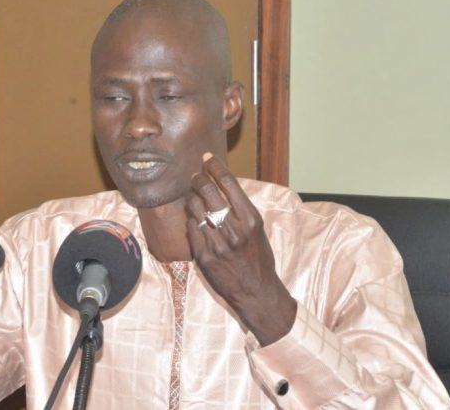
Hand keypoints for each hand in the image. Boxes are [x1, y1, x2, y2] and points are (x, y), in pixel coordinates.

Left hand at [185, 153, 295, 345]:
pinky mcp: (203, 256)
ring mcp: (217, 243)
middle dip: (198, 179)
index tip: (208, 158)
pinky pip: (191, 228)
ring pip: (195, 208)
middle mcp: (233, 229)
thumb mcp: (257, 230)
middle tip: (196, 176)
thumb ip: (241, 209)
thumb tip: (223, 186)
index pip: (229, 183)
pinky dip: (191, 219)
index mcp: (250, 219)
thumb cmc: (258, 258)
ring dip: (192, 198)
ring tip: (194, 197)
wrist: (256, 292)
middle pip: (208, 191)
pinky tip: (194, 218)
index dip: (215, 166)